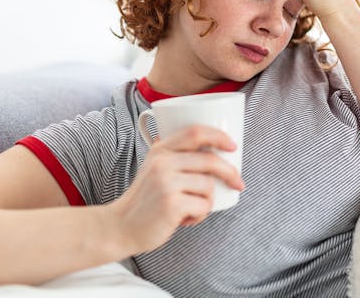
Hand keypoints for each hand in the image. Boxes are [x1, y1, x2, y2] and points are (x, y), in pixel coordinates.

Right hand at [108, 125, 245, 253]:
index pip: (195, 132)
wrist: (120, 227)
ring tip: (190, 209)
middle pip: (209, 160)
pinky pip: (203, 206)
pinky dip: (200, 216)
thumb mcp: (154, 168)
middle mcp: (162, 163)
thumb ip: (176, 156)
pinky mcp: (171, 204)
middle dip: (230, 173)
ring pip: (208, 186)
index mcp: (161, 150)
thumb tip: (215, 150)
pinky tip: (185, 220)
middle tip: (238, 183)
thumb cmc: (144, 199)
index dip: (218, 136)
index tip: (233, 146)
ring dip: (206, 201)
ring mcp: (166, 183)